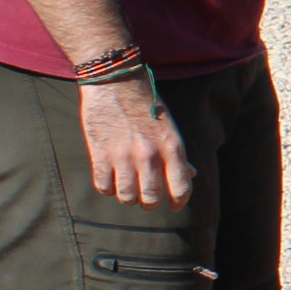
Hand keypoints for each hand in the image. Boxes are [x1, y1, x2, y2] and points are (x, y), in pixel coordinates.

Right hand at [79, 75, 192, 206]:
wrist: (116, 83)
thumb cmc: (147, 105)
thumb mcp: (170, 127)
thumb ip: (178, 154)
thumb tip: (190, 175)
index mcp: (172, 147)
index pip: (181, 187)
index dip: (179, 202)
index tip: (175, 206)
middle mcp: (149, 155)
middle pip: (151, 198)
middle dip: (150, 204)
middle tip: (147, 200)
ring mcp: (123, 156)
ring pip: (126, 196)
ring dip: (128, 198)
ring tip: (129, 191)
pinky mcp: (100, 154)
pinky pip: (103, 186)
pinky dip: (108, 189)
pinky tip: (111, 181)